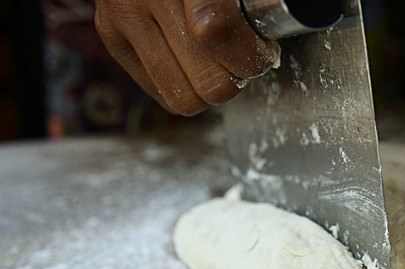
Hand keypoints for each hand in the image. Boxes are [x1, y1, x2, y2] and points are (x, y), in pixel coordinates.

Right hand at [95, 0, 278, 115]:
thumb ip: (253, 5)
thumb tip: (265, 47)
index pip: (217, 33)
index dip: (250, 55)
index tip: (262, 50)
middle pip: (207, 82)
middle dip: (235, 77)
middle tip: (242, 58)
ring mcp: (124, 16)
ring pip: (182, 97)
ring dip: (209, 87)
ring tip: (217, 61)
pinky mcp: (111, 34)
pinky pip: (159, 92)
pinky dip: (184, 84)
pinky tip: (191, 59)